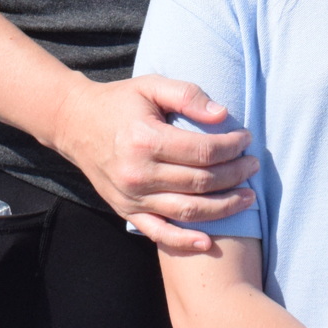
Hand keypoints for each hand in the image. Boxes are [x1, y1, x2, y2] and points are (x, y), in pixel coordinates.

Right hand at [52, 72, 256, 251]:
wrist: (74, 123)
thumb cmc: (119, 101)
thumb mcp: (152, 85)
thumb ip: (188, 95)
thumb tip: (223, 115)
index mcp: (146, 139)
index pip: (203, 151)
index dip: (232, 147)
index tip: (247, 139)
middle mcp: (138, 173)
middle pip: (200, 182)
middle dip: (235, 175)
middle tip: (254, 166)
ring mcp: (132, 197)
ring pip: (187, 210)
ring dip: (223, 208)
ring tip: (248, 197)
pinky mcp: (126, 211)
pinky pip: (158, 232)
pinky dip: (184, 241)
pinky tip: (208, 241)